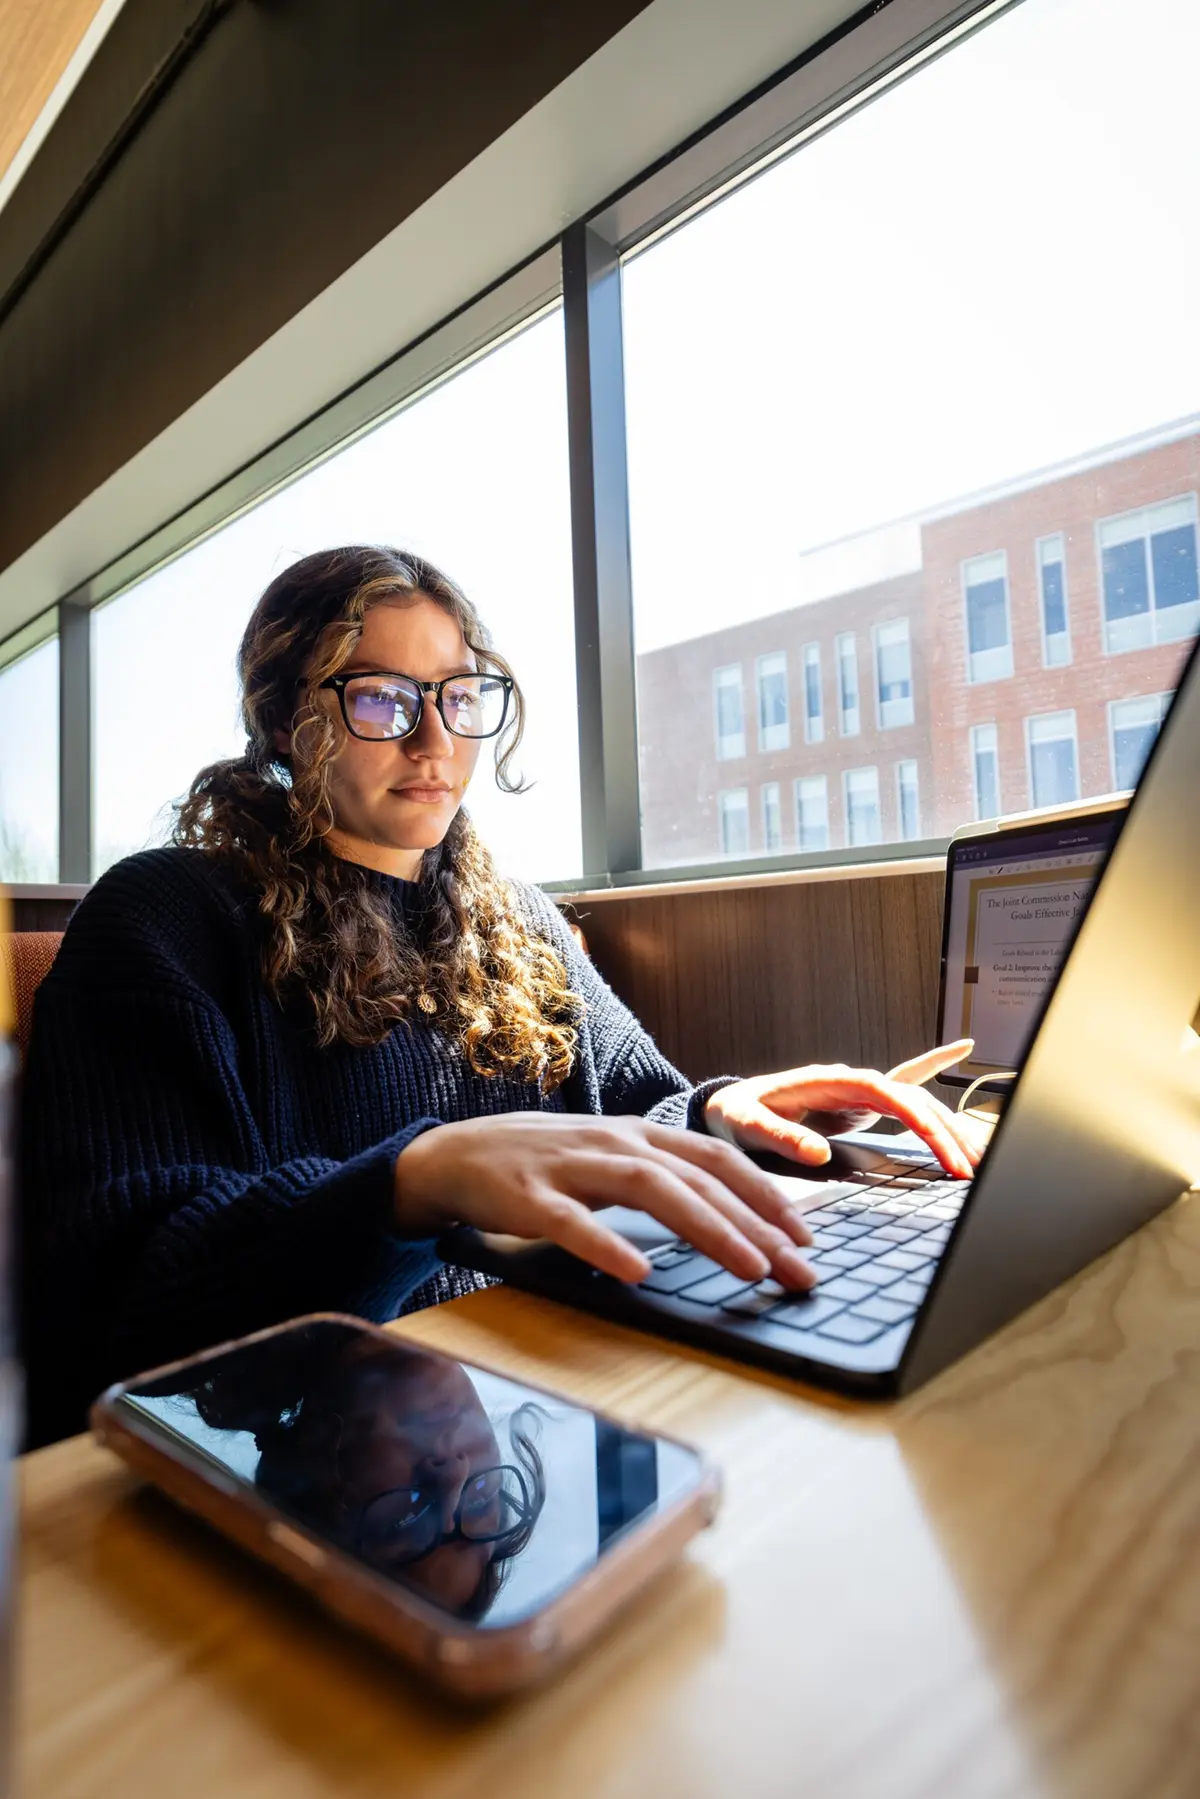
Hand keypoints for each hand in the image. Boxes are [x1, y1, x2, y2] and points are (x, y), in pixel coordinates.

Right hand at [394, 1112, 817, 1289]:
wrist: (454, 1156)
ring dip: (708, 1229)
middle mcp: (614, 1142)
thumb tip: (730, 1216)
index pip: (718, 1159)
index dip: (767, 1194)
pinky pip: (571, 1222)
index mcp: (639, 1136)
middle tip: (800, 1270)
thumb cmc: (543, 1166)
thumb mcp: (610, 1161)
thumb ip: (662, 1179)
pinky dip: (606, 1245)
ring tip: (749, 1268)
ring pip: (651, 1190)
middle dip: (757, 1225)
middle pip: (699, 1178)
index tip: (806, 1237)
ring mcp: (571, 1166)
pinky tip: (636, 1271)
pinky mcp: (527, 1196)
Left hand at [703, 1040, 983, 1178]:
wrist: (729, 1107)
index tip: (942, 1149)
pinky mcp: (860, 1104)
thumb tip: (818, 1152)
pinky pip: (903, 1088)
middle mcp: (850, 1080)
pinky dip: (932, 1066)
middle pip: (911, 1098)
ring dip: (947, 1125)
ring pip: (915, 1100)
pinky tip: (960, 1049)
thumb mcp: (748, 1127)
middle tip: (971, 1168)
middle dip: (945, 1131)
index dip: (919, 1120)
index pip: (886, 1093)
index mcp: (829, 1081)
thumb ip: (780, 1138)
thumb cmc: (736, 1114)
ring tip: (978, 1154)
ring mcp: (858, 1091)